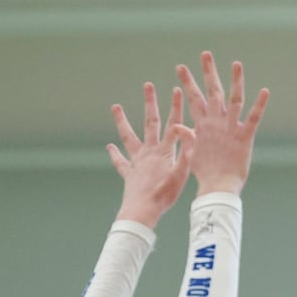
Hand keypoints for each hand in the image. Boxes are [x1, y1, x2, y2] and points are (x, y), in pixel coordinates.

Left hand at [109, 82, 194, 228]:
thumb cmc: (165, 195)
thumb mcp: (182, 174)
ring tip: (115, 107)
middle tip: (148, 86)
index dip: (176, 107)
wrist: (143, 210)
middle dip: (150, 103)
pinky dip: (114, 154)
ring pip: (128, 136)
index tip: (178, 90)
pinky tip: (109, 147)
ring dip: (122, 121)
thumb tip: (186, 130)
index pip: (174, 125)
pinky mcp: (128, 172)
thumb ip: (186, 152)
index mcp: (164, 152)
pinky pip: (120, 161)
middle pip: (150, 122)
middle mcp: (149, 151)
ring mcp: (136, 161)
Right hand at [177, 51, 269, 195]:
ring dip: (235, 80)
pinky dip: (260, 104)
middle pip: (212, 92)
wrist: (218, 186)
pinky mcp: (245, 136)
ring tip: (236, 63)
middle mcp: (215, 123)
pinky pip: (254, 117)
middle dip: (207, 72)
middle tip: (205, 54)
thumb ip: (187, 136)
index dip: (188, 83)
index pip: (193, 99)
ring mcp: (230, 128)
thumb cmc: (206, 172)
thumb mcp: (192, 152)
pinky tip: (265, 91)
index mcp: (202, 126)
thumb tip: (177, 125)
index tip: (181, 68)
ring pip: (233, 99)